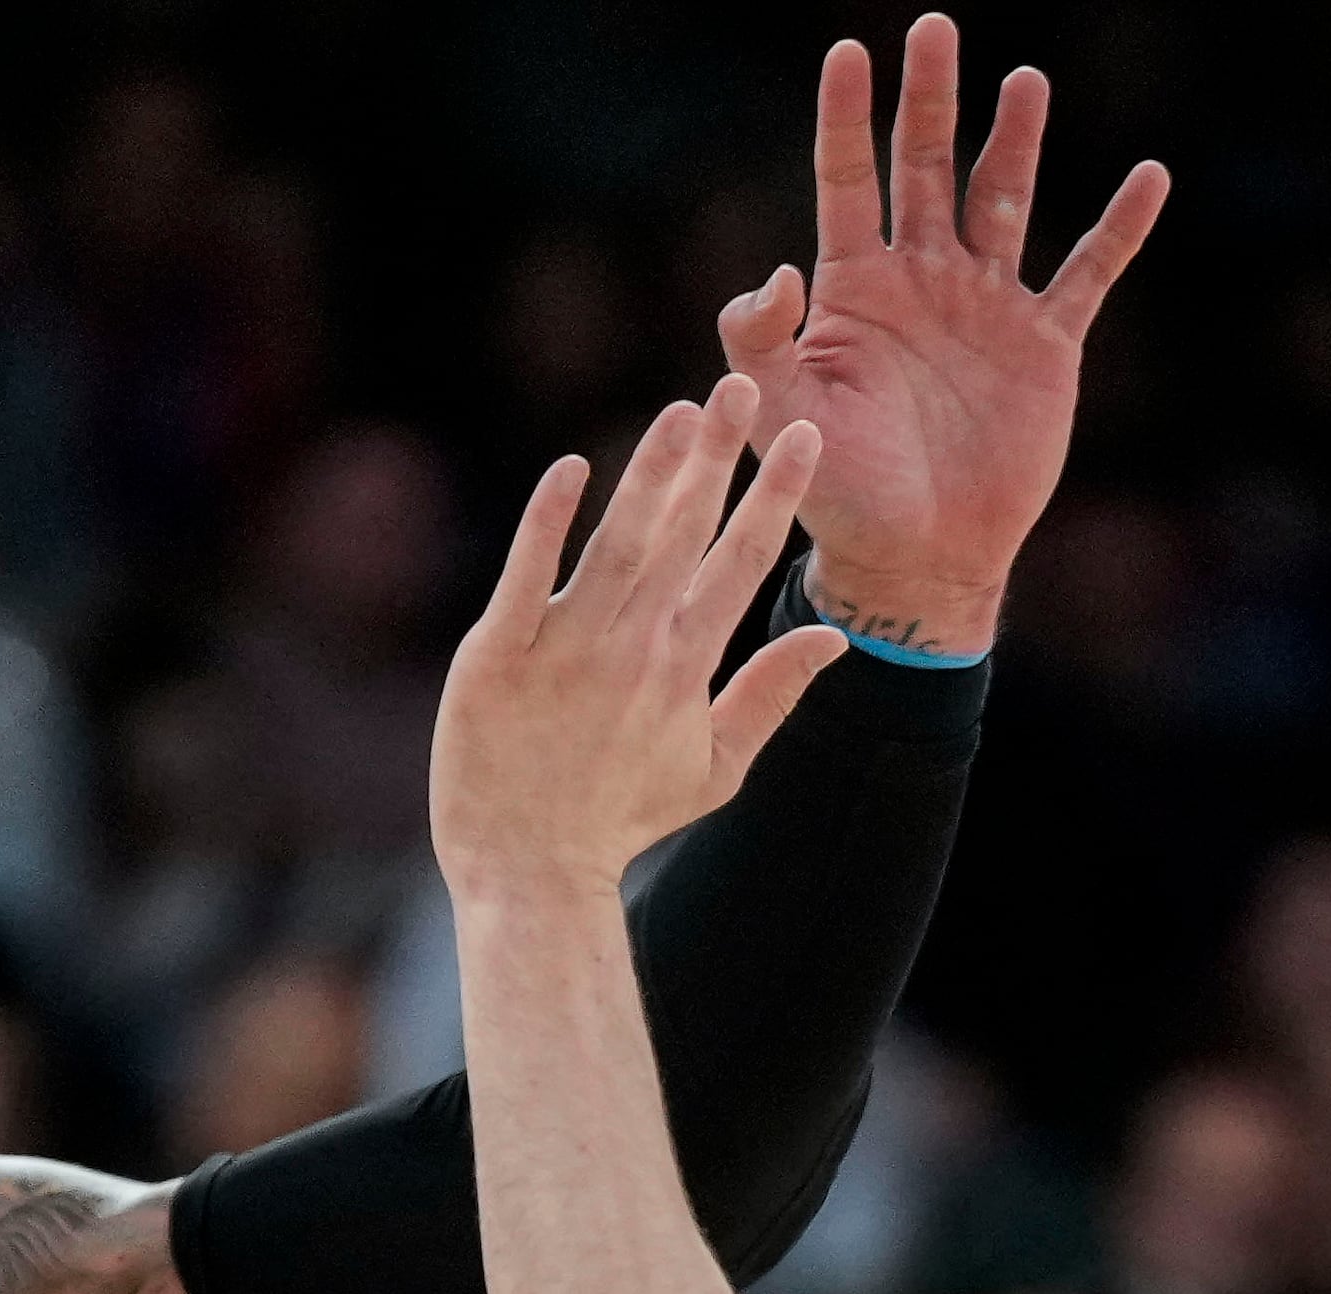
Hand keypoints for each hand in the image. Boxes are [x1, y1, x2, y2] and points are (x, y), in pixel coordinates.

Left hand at [432, 388, 847, 902]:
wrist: (530, 870)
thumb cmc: (620, 819)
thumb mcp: (715, 768)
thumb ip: (771, 694)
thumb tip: (834, 639)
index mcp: (686, 668)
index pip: (741, 564)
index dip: (774, 497)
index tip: (804, 437)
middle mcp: (634, 649)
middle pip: (685, 535)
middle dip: (718, 457)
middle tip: (742, 386)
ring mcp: (565, 648)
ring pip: (618, 543)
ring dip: (651, 474)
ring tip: (682, 412)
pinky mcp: (497, 654)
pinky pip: (527, 576)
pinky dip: (549, 522)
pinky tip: (572, 469)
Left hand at [717, 14, 1168, 658]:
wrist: (916, 560)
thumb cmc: (838, 493)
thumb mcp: (776, 415)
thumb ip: (758, 341)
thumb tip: (774, 270)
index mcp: (855, 289)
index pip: (846, 180)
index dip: (847, 118)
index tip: (847, 53)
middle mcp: (922, 281)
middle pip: (926, 167)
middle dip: (930, 100)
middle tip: (935, 28)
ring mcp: (986, 308)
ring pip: (1003, 201)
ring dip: (1015, 142)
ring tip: (1025, 80)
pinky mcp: (1044, 347)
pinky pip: (1086, 275)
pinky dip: (1118, 228)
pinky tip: (1149, 177)